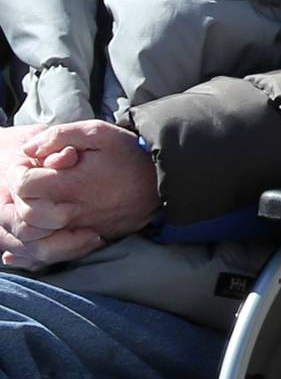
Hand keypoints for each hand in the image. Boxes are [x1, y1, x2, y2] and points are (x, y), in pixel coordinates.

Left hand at [0, 123, 158, 269]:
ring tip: (39, 198)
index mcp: (73, 184)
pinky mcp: (87, 238)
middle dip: (21, 197)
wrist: (162, 182)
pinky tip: (47, 217)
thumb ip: (59, 136)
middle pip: (26, 215)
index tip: (28, 163)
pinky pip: (52, 246)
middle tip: (32, 180)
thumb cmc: (129, 154)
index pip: (25, 186)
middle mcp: (73, 212)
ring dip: (30, 217)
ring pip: (36, 236)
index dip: (19, 173)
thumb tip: (29, 151)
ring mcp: (80, 229)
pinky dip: (41, 236)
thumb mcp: (97, 132)